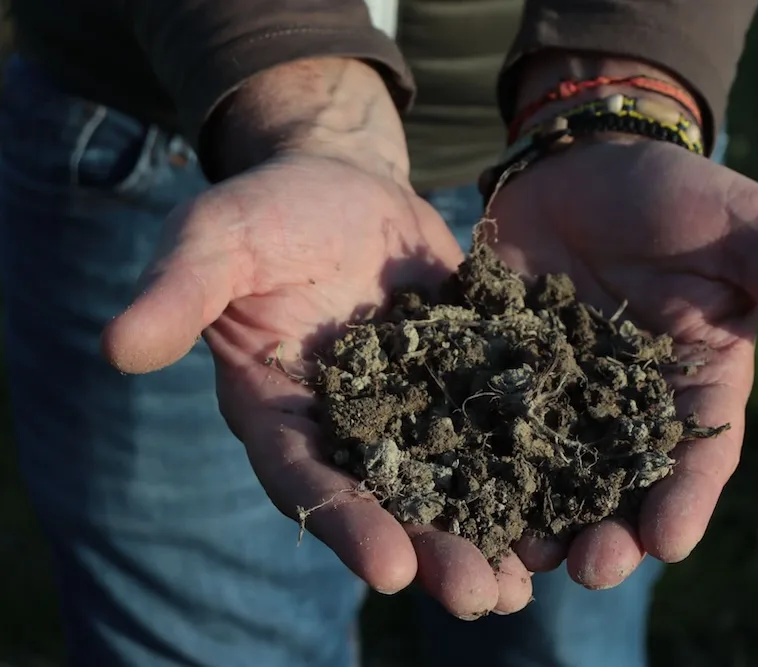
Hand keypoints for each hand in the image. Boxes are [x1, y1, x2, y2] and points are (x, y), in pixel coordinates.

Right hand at [101, 59, 536, 618]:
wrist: (342, 186)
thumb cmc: (268, 210)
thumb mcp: (217, 238)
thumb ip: (179, 292)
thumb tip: (116, 348)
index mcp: (282, 411)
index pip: (307, 479)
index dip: (345, 524)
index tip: (388, 568)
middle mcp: (349, 428)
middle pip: (390, 501)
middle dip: (434, 550)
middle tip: (483, 599)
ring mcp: (413, 408)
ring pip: (452, 479)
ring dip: (490, 531)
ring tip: (531, 582)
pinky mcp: (466, 378)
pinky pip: (500, 425)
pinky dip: (531, 463)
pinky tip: (574, 498)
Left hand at [487, 136, 757, 587]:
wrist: (584, 163)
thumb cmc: (676, 195)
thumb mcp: (743, 230)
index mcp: (695, 385)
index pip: (699, 455)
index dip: (685, 499)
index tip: (669, 541)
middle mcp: (627, 405)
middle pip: (620, 483)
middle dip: (608, 530)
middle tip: (589, 567)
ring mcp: (559, 394)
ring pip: (550, 470)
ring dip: (537, 517)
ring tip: (518, 558)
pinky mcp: (503, 372)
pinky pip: (488, 423)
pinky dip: (475, 460)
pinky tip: (456, 496)